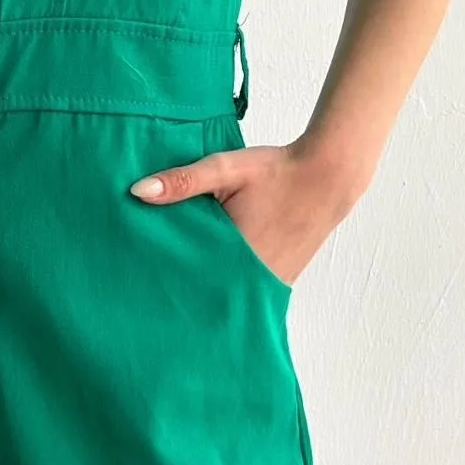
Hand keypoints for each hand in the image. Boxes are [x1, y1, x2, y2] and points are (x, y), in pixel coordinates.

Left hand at [129, 136, 357, 287]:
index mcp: (235, 256)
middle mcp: (254, 278)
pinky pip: (248, 290)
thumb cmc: (276, 172)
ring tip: (177, 280)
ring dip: (207, 288)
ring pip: (229, 294)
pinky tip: (213, 272)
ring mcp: (271, 283)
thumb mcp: (225, 169)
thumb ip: (183, 180)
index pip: (188, 281)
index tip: (140, 280)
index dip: (165, 280)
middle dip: (182, 287)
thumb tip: (137, 192)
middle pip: (207, 293)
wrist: (327, 176)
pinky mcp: (281, 279)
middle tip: (151, 283)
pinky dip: (231, 284)